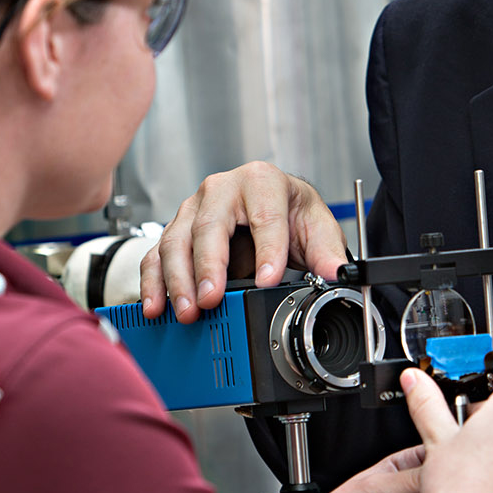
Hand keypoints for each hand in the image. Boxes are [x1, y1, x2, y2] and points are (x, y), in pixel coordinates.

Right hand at [139, 162, 347, 321]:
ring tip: (187, 311)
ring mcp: (194, 209)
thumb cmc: (289, 210)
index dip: (267, 251)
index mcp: (261, 181)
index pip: (264, 216)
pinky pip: (157, 255)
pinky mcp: (176, 230)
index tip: (267, 281)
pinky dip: (154, 283)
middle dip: (208, 267)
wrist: (269, 204)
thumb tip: (338, 273)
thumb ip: (327, 251)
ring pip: (176, 241)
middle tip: (211, 300)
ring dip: (178, 280)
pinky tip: (157, 307)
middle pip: (208, 226)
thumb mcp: (315, 226)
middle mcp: (221, 189)